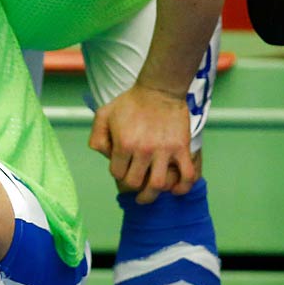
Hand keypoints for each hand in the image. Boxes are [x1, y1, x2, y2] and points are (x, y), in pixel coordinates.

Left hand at [90, 84, 198, 202]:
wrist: (160, 88)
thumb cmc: (130, 102)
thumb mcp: (104, 114)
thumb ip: (97, 137)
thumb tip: (105, 158)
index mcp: (123, 143)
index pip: (117, 174)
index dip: (119, 174)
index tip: (123, 170)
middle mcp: (143, 150)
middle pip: (135, 183)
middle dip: (133, 187)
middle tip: (135, 183)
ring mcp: (164, 150)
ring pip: (158, 185)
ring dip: (152, 195)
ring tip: (149, 195)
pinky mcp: (181, 148)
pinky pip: (186, 175)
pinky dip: (182, 187)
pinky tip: (175, 189)